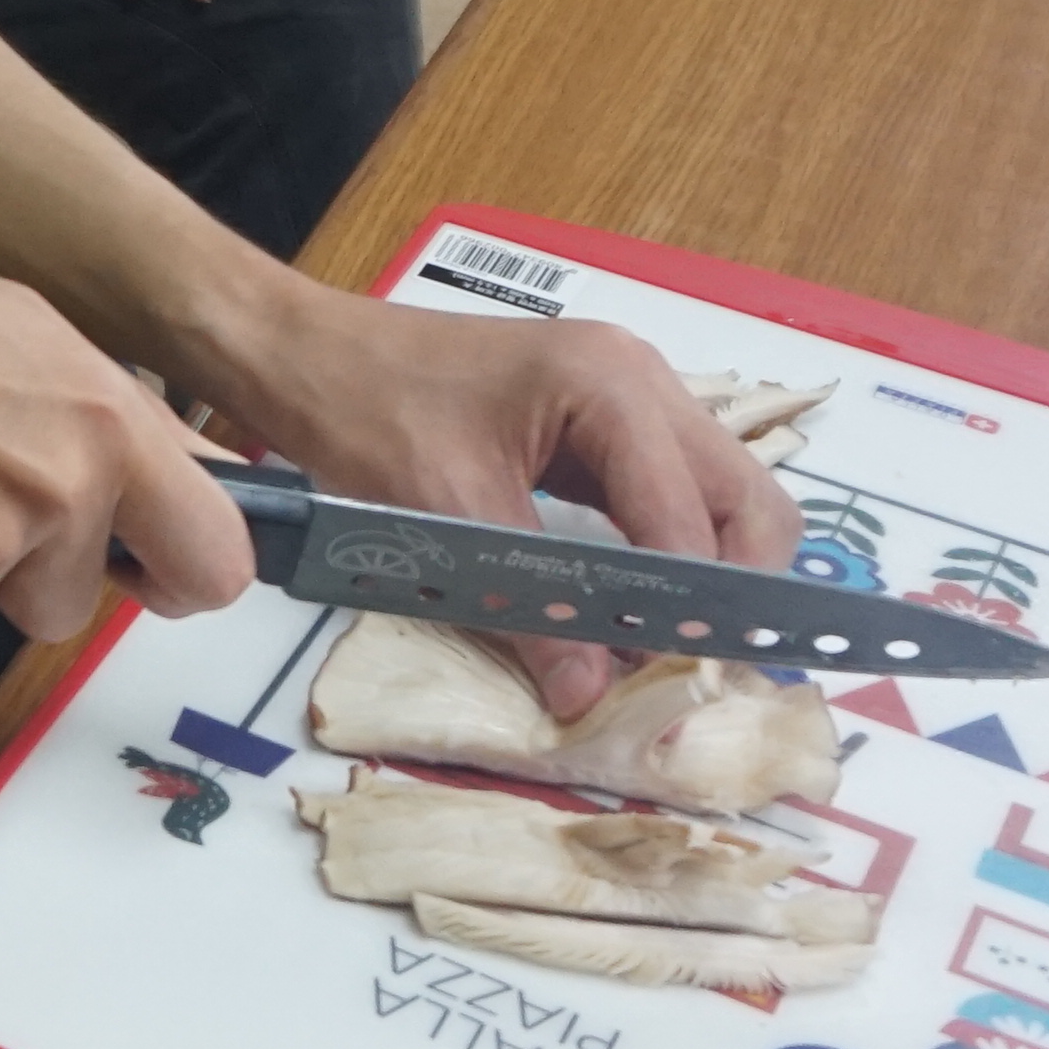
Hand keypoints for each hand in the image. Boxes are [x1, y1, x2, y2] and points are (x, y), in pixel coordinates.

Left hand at [207, 287, 797, 712]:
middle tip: (695, 670)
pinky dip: (668, 553)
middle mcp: (643, 382)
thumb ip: (530, 608)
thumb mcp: (445, 515)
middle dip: (733, 590)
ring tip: (667, 653)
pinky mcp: (602, 425)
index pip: (694, 517)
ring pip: (720, 499)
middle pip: (746, 502)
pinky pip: (669, 494)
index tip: (685, 685)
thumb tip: (590, 697)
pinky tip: (636, 610)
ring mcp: (629, 397)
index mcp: (613, 387)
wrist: (303, 351)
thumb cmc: (364, 410)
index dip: (695, 609)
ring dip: (707, 575)